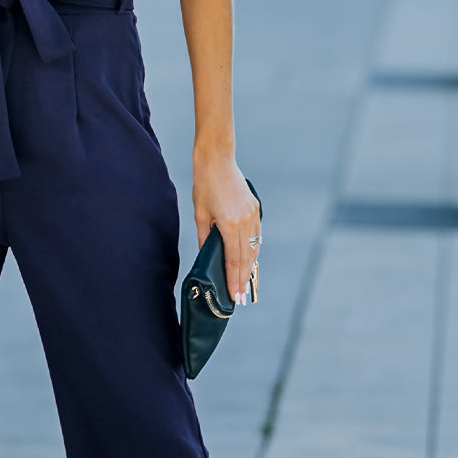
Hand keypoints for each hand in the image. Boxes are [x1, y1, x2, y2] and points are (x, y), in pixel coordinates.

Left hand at [192, 154, 259, 304]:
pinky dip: (254, 250)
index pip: (233, 260)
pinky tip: (250, 261)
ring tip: (246, 284)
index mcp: (230, 224)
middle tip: (242, 298)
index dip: (234, 280)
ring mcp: (254, 214)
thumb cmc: (205, 185)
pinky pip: (257, 235)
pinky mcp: (256, 208)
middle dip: (244, 280)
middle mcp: (245, 220)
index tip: (235, 296)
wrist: (218, 160)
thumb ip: (204, 238)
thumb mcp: (200, 214)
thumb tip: (206, 258)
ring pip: (254, 247)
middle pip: (246, 258)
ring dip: (251, 267)